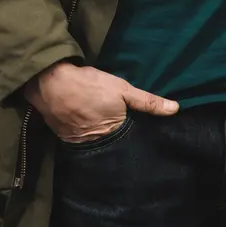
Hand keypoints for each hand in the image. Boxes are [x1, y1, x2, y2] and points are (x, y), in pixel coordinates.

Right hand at [24, 61, 178, 142]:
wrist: (50, 82)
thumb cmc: (89, 85)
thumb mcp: (122, 89)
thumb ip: (148, 101)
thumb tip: (175, 109)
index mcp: (113, 133)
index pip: (129, 140)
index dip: (133, 133)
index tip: (138, 129)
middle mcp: (96, 144)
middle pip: (111, 143)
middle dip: (115, 137)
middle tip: (117, 123)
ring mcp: (77, 142)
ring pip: (94, 141)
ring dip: (97, 135)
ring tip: (101, 123)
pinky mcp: (63, 137)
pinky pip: (78, 138)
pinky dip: (82, 132)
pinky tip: (83, 120)